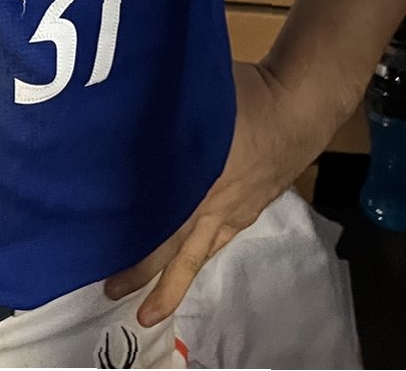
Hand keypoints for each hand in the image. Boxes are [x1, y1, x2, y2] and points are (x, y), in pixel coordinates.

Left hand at [103, 60, 330, 325]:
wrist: (298, 107)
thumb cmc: (244, 96)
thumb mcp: (197, 100)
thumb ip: (165, 118)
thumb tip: (122, 117)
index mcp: (202, 184)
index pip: (164, 229)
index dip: (138, 252)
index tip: (107, 268)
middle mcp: (217, 207)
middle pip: (178, 253)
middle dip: (146, 276)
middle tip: (113, 294)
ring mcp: (235, 212)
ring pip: (199, 255)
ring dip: (174, 280)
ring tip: (152, 309)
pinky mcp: (247, 209)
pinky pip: (218, 239)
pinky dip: (198, 254)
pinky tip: (187, 261)